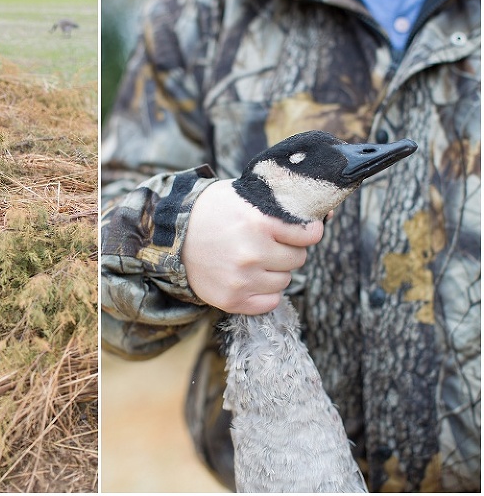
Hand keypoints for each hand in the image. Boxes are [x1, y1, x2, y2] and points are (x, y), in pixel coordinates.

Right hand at [181, 179, 326, 314]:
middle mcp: (252, 252)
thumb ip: (278, 203)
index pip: (309, 235)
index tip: (303, 231)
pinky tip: (251, 277)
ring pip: (285, 281)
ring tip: (254, 259)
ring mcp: (242, 279)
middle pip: (298, 259)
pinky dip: (265, 292)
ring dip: (275, 271)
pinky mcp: (232, 300)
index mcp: (258, 222)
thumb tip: (323, 212)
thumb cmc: (212, 211)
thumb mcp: (243, 194)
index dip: (308, 232)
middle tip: (270, 244)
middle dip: (288, 251)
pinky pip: (271, 302)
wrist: (172, 236)